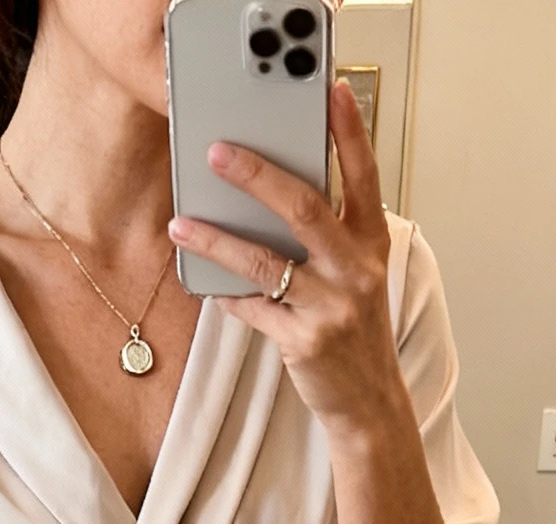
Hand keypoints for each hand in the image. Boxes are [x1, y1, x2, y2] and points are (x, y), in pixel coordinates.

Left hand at [168, 81, 403, 442]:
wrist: (369, 401)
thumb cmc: (356, 330)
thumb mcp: (356, 275)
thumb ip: (328, 235)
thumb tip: (269, 196)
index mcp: (372, 243)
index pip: (363, 175)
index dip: (350, 131)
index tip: (333, 90)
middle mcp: (357, 271)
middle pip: (305, 209)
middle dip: (259, 176)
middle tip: (218, 151)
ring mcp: (332, 308)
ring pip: (265, 263)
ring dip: (218, 240)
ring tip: (182, 224)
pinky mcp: (305, 342)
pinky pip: (253, 309)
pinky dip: (225, 293)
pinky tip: (201, 279)